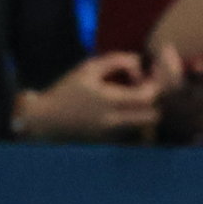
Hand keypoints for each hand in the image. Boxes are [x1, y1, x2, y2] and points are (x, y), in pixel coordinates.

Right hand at [16, 46, 173, 138]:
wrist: (47, 121)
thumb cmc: (67, 90)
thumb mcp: (88, 68)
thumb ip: (116, 61)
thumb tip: (139, 61)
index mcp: (109, 101)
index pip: (147, 96)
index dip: (154, 83)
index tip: (147, 74)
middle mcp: (114, 121)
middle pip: (154, 116)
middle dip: (155, 101)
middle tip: (146, 88)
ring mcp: (114, 135)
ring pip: (146, 127)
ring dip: (146, 111)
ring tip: (135, 98)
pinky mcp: (111, 143)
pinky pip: (134, 133)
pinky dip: (136, 121)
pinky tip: (125, 110)